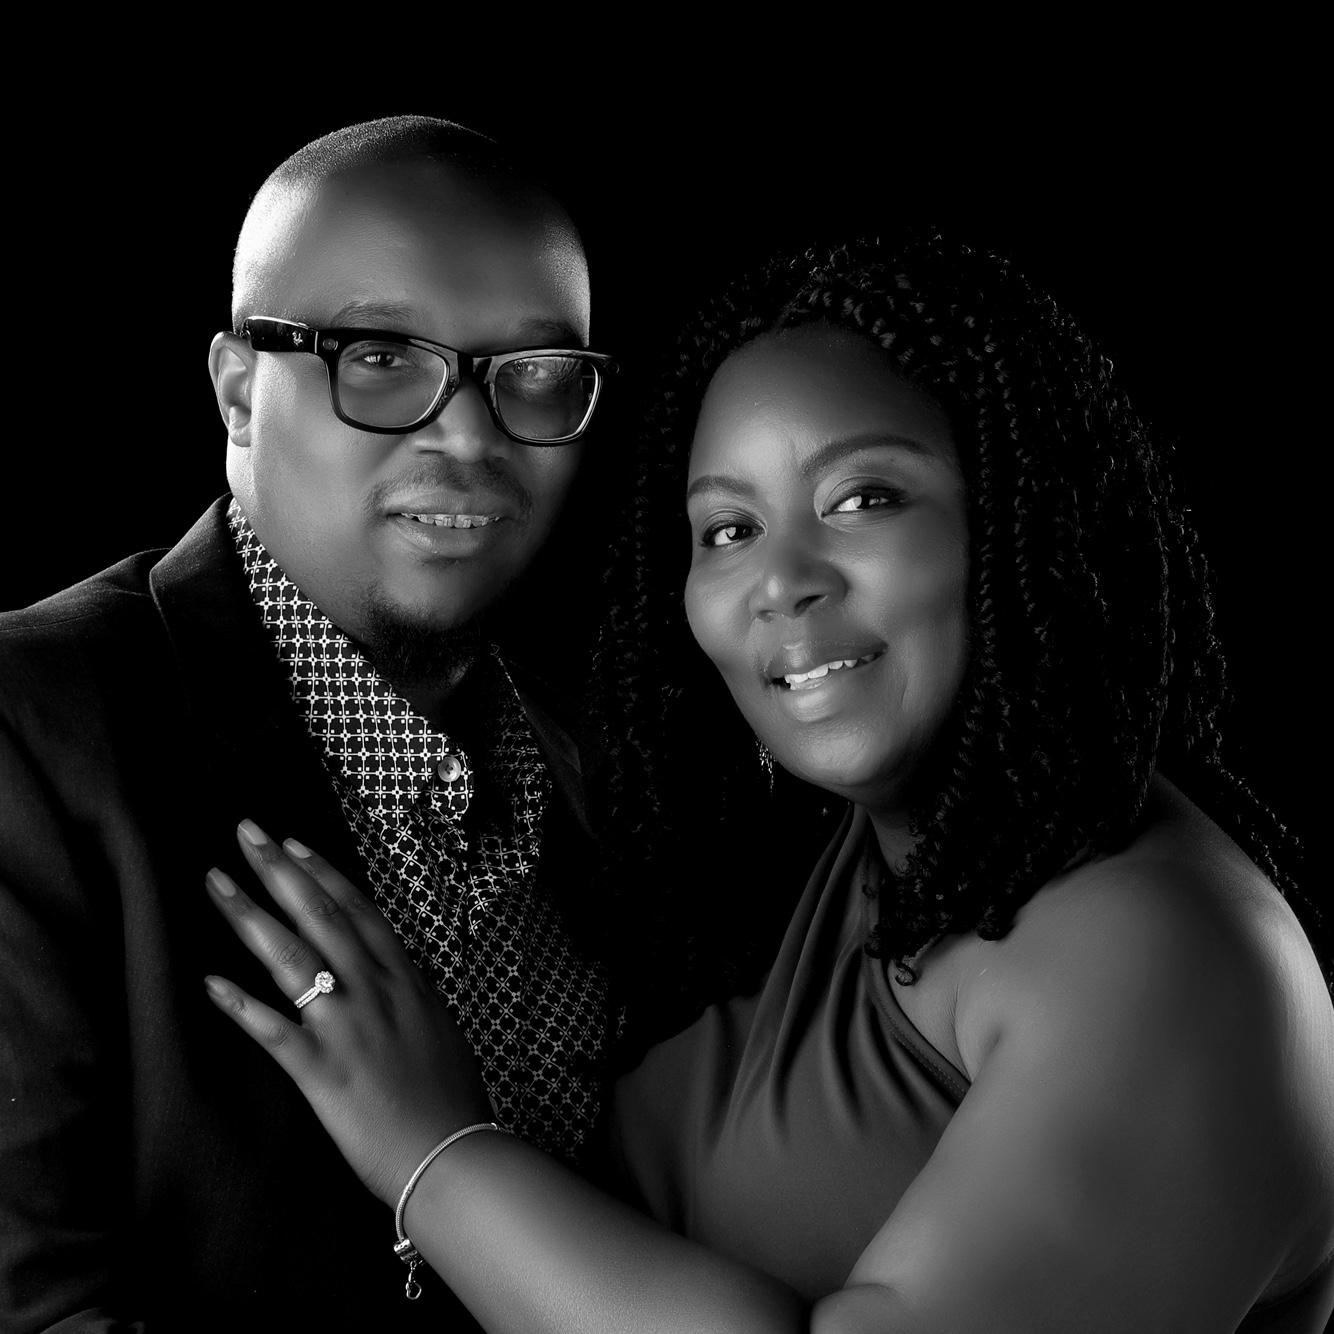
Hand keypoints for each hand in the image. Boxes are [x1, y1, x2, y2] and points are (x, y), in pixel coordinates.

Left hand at [204, 821, 494, 1208]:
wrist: (453, 1154)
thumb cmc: (450, 1100)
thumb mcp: (437, 1031)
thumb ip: (408, 999)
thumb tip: (389, 980)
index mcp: (405, 981)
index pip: (358, 911)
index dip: (322, 874)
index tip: (291, 844)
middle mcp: (375, 992)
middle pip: (320, 917)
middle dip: (279, 871)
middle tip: (247, 833)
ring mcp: (349, 1027)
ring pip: (293, 957)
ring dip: (249, 916)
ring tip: (217, 883)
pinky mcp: (324, 1070)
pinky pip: (274, 1030)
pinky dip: (241, 1005)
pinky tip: (212, 983)